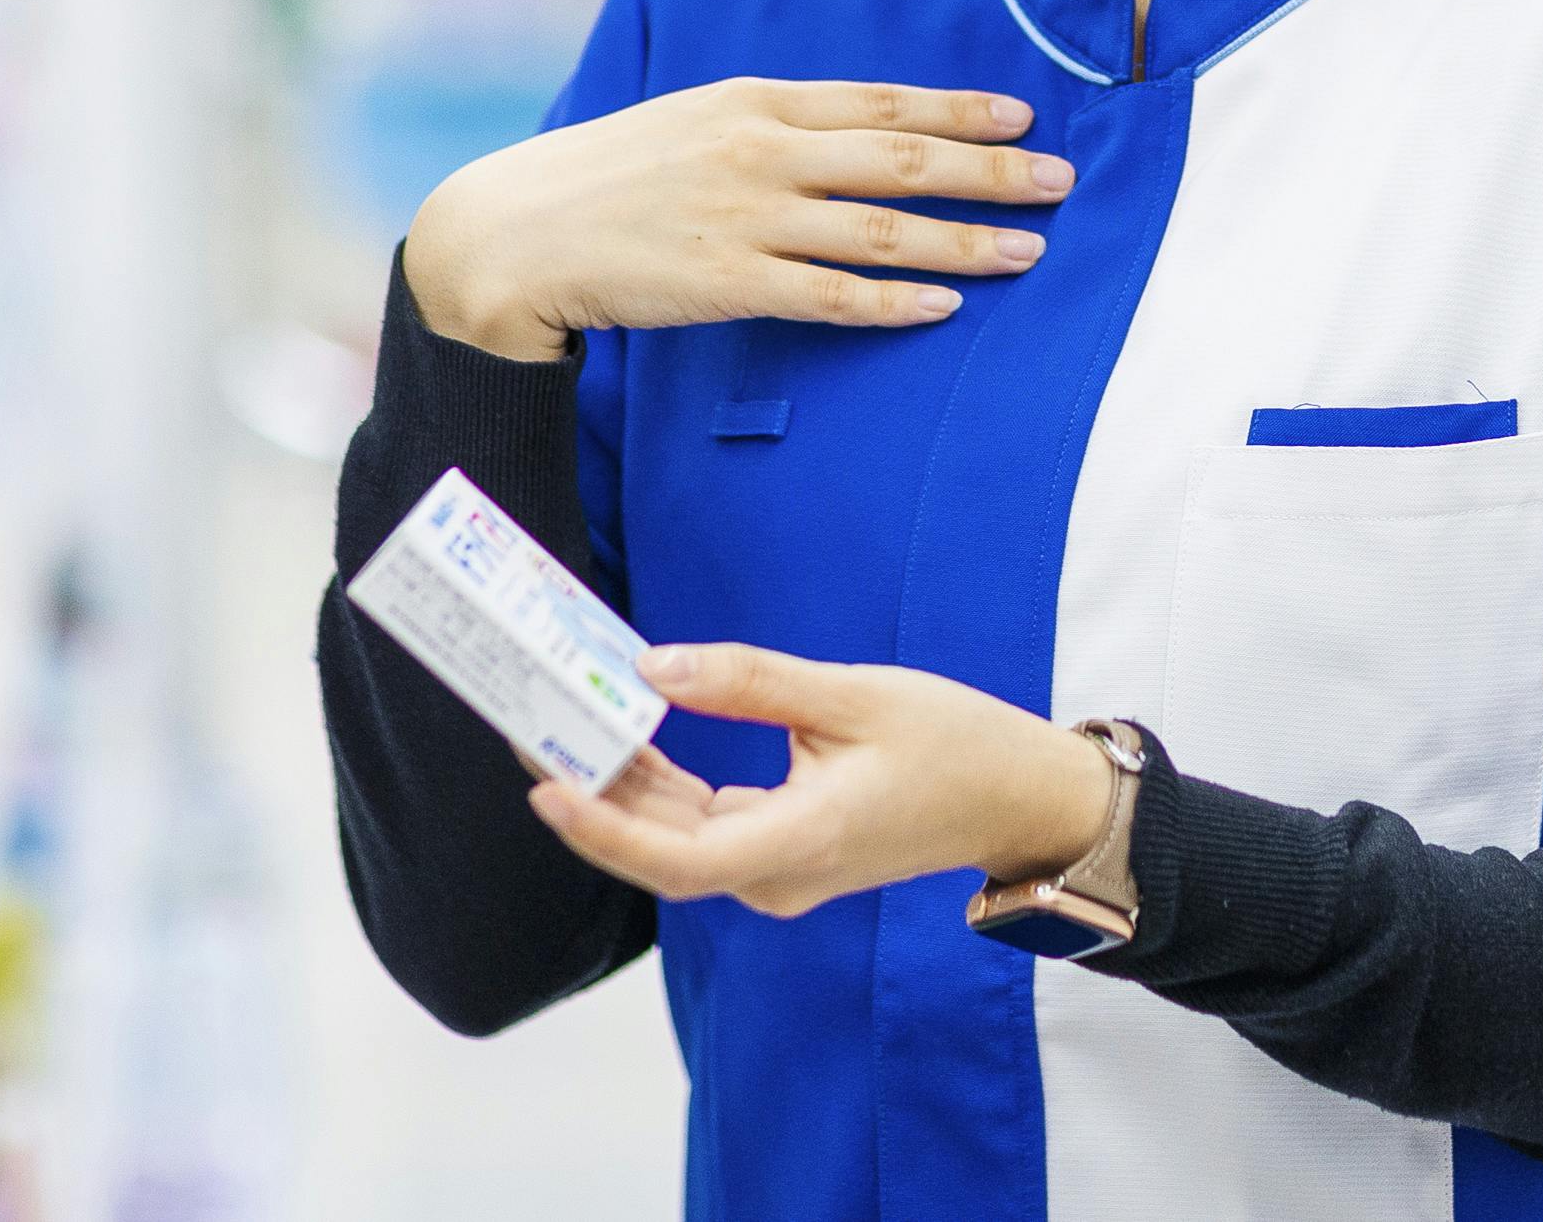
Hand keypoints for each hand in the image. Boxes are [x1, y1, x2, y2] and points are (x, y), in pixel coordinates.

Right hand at [404, 79, 1072, 362]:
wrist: (517, 231)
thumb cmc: (609, 175)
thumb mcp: (692, 118)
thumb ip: (770, 123)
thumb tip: (850, 131)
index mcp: (754, 102)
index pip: (880, 101)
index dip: (959, 110)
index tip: (1022, 117)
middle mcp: (761, 152)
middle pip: (902, 160)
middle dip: (992, 171)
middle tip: (1061, 181)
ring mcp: (747, 219)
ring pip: (883, 230)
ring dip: (966, 240)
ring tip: (1027, 250)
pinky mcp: (728, 285)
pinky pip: (831, 295)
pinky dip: (894, 299)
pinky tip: (943, 305)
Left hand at [524, 643, 1114, 920]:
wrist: (1016, 799)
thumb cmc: (952, 745)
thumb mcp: (854, 695)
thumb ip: (751, 681)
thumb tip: (656, 668)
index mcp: (803, 842)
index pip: (681, 860)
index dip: (606, 833)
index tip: (546, 789)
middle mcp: (779, 874)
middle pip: (660, 849)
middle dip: (587, 791)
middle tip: (527, 719)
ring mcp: (778, 871)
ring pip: (674, 837)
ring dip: (618, 784)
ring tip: (559, 717)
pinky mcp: (780, 851)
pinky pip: (702, 826)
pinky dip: (659, 785)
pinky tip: (625, 734)